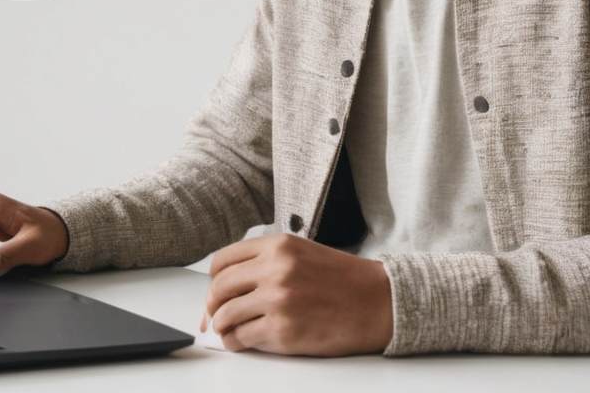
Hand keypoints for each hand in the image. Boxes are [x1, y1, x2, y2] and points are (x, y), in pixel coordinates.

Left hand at [201, 233, 392, 355]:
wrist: (377, 302)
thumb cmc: (342, 281)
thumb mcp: (302, 254)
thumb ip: (266, 264)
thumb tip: (227, 289)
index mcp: (279, 246)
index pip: (223, 260)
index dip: (214, 280)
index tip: (216, 292)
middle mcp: (275, 269)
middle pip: (218, 288)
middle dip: (212, 305)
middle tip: (214, 316)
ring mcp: (278, 300)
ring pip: (225, 315)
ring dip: (221, 326)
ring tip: (229, 330)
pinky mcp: (283, 330)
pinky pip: (241, 338)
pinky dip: (235, 343)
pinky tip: (243, 341)